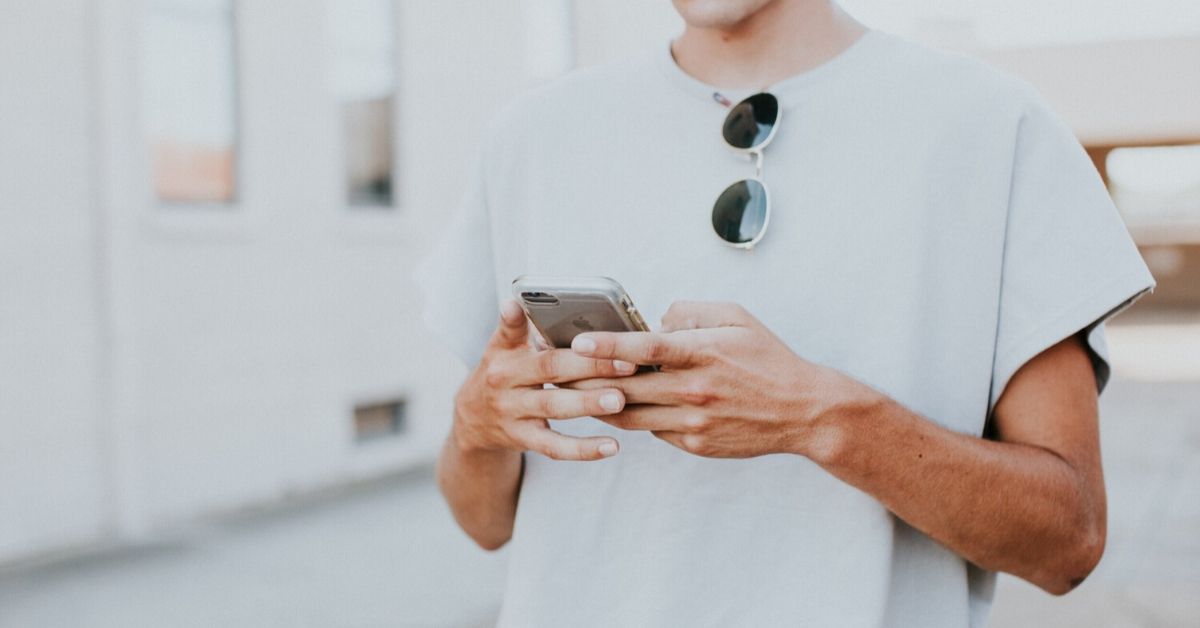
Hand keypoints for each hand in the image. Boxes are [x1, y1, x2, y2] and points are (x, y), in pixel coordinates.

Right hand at [452, 300, 638, 460]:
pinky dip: (583, 449)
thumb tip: (554, 304)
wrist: (472, 419)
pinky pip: (555, 446)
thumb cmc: (504, 372)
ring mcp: (512, 411)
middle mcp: (504, 379)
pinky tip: (612, 446)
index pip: (508, 330)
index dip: (514, 318)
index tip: (517, 304)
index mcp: (503, 351)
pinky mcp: (522, 439)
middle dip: (589, 365)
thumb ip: (525, 328)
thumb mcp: (504, 347)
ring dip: (588, 403)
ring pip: (553, 407)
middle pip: (549, 368)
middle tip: (626, 362)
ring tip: (619, 400)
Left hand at [569, 301, 878, 459]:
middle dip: (586, 378)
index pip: (645, 347)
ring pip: (631, 413)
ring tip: (570, 391)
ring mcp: (693, 420)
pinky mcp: (694, 443)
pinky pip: (652, 430)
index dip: (607, 345)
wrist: (802, 411)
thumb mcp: (736, 318)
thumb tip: (656, 321)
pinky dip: (633, 417)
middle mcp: (695, 388)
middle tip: (555, 371)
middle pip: (626, 385)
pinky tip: (615, 407)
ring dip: (598, 403)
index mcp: (702, 352)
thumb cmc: (768, 358)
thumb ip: (691, 312)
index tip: (577, 342)